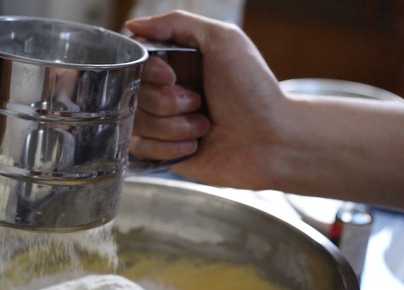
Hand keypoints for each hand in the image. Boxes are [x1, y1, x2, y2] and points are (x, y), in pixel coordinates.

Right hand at [126, 11, 287, 188]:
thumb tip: (133, 26)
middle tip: (199, 102)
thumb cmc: (254, 91)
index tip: (172, 77)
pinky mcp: (164, 152)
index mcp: (177, 63)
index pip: (136, 62)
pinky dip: (169, 147)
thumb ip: (177, 24)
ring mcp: (163, 123)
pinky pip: (141, 149)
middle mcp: (166, 92)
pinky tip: (195, 145)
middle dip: (167, 102)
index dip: (149, 72)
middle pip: (132, 93)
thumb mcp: (223, 40)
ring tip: (203, 126)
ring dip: (173, 126)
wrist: (272, 140)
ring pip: (137, 122)